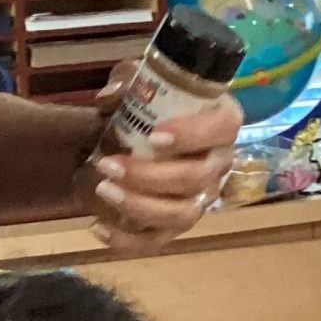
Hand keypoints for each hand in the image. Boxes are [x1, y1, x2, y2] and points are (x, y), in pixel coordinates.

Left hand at [86, 76, 241, 256]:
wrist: (146, 135)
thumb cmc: (155, 104)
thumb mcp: (141, 81)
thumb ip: (127, 80)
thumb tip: (109, 97)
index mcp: (221, 122)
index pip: (222, 129)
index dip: (192, 135)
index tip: (154, 136)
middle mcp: (219, 163)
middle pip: (196, 178)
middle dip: (150, 176)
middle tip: (108, 165)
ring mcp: (201, 199)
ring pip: (182, 214)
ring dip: (140, 206)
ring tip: (103, 189)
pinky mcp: (177, 224)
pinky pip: (159, 241)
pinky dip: (128, 241)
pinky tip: (98, 227)